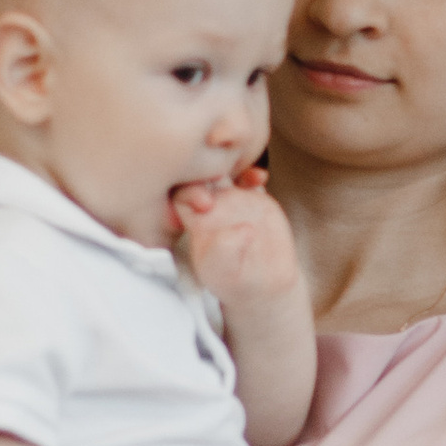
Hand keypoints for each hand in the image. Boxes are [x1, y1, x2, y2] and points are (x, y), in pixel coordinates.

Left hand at [172, 169, 302, 308]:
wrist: (263, 285)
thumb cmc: (235, 282)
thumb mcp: (223, 273)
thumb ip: (224, 252)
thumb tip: (243, 229)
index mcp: (196, 221)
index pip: (181, 194)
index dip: (190, 192)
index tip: (207, 203)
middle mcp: (212, 206)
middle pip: (200, 173)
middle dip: (208, 167)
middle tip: (223, 178)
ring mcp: (234, 200)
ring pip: (225, 167)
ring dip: (231, 161)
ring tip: (245, 174)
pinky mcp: (256, 200)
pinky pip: (250, 176)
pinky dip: (253, 170)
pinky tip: (261, 178)